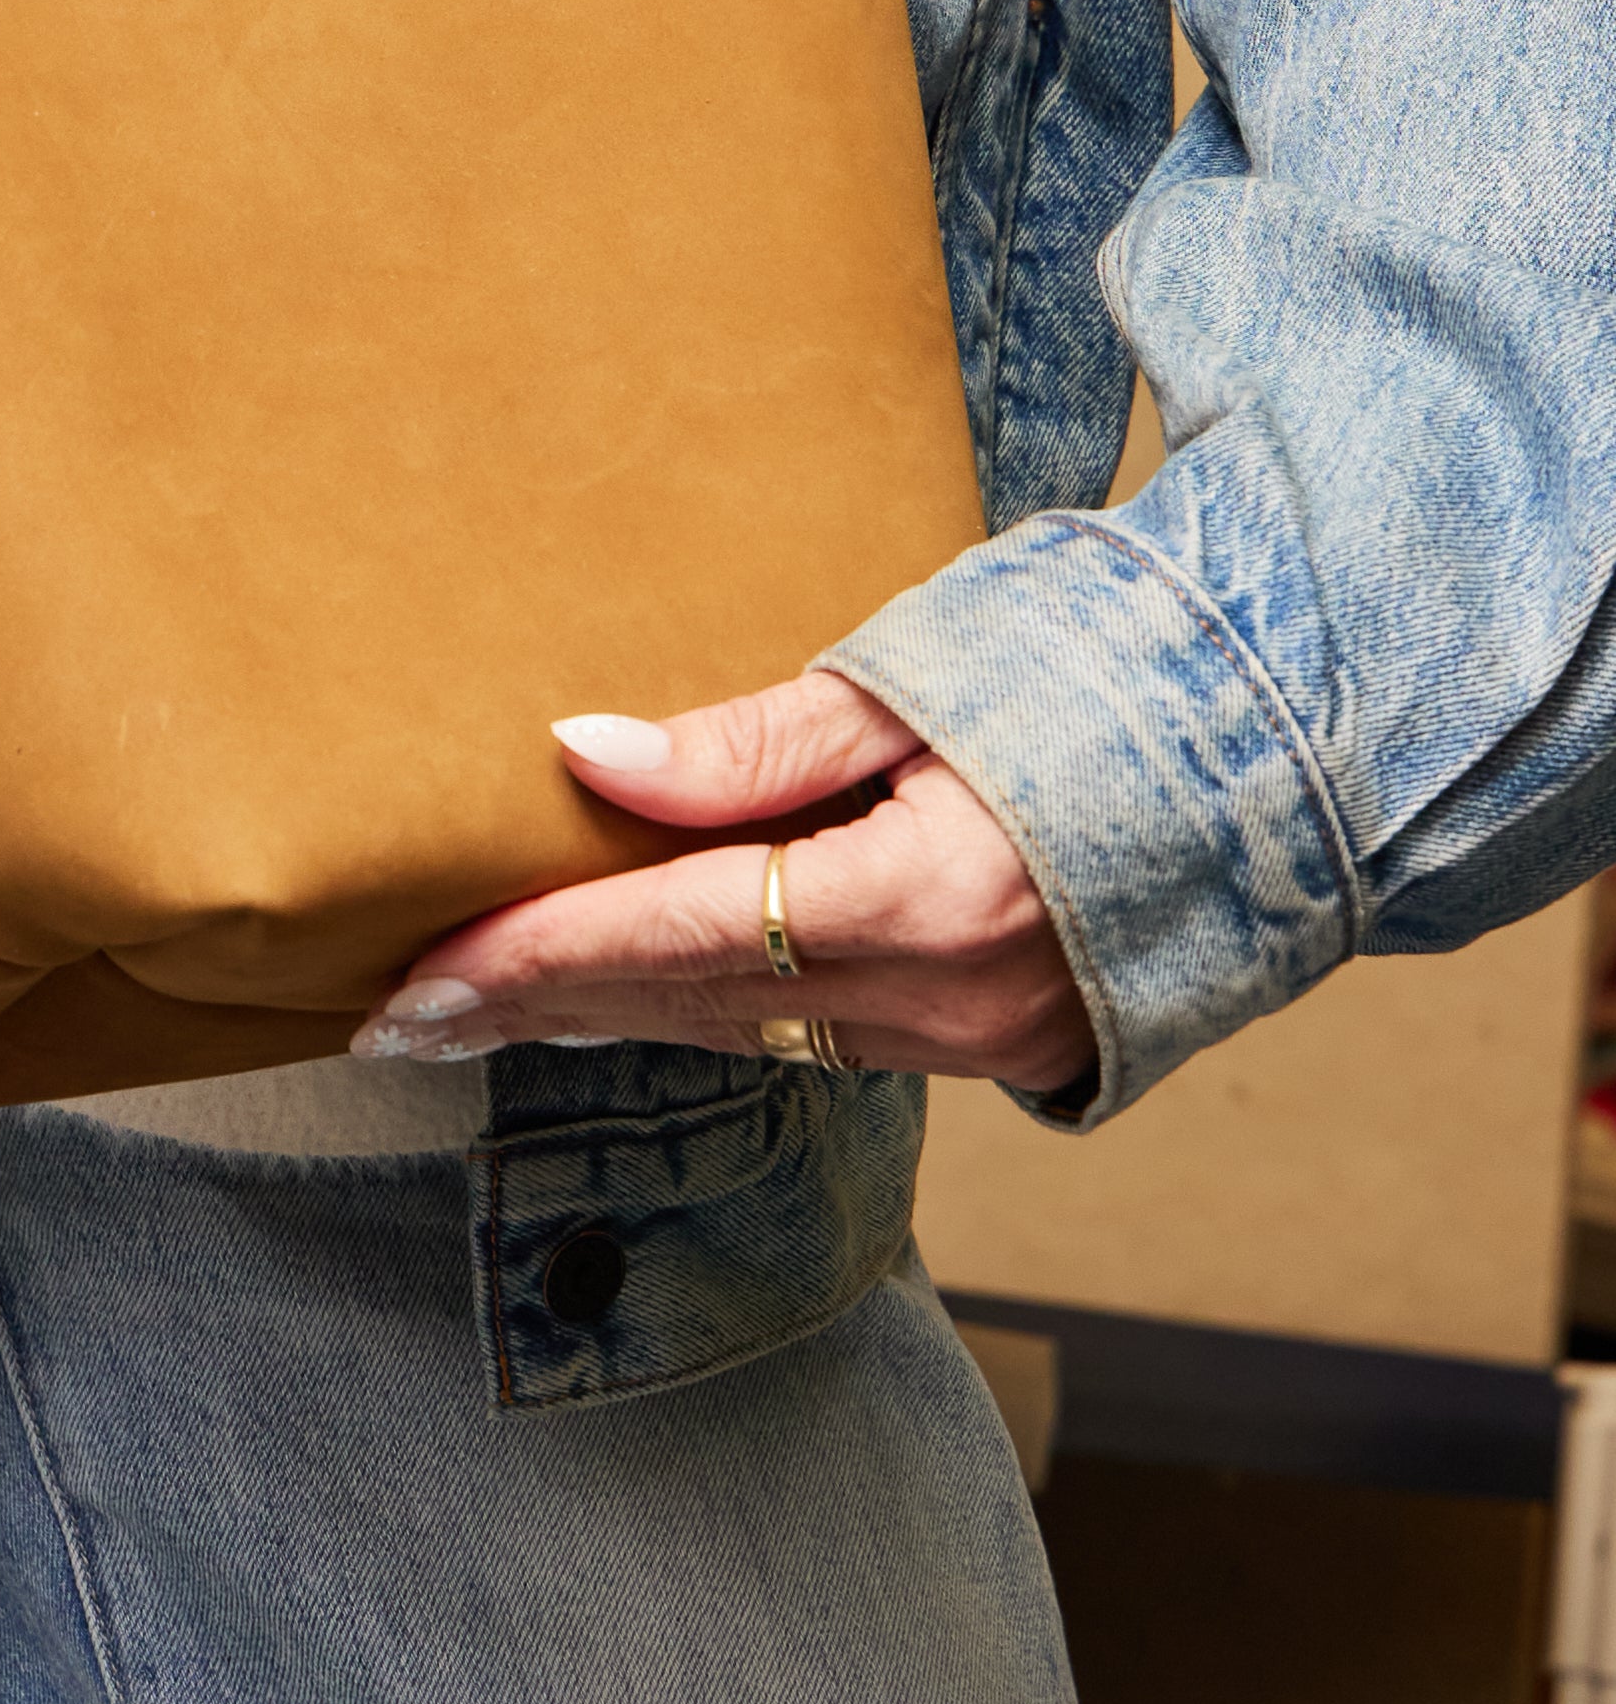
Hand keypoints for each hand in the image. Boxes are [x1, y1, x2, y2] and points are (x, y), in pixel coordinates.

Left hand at [352, 669, 1094, 1093]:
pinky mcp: (1013, 1044)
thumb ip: (750, 740)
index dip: (533, 958)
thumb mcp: (918, 671)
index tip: (416, 977)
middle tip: (401, 1014)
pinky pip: (827, 1038)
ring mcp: (986, 1037)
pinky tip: (644, 997)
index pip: (675, 937)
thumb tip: (584, 756)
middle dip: (543, 1009)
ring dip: (620, 1019)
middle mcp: (949, 996)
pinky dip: (722, 1014)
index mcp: (924, 893)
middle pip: (696, 1007)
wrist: (1303, 729)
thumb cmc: (1114, 658)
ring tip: (488, 1008)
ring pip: (756, 1035)